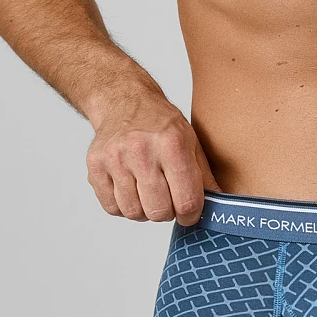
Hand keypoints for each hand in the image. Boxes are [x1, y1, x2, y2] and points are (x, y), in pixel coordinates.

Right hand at [86, 94, 220, 224]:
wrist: (124, 101)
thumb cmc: (161, 125)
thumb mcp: (191, 143)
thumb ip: (205, 178)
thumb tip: (221, 208)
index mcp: (172, 144)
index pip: (186, 201)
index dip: (191, 215)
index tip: (189, 213)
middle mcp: (141, 150)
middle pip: (159, 211)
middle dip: (167, 212)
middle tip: (167, 199)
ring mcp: (115, 158)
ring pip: (134, 213)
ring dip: (143, 210)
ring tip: (147, 191)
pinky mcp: (95, 165)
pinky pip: (112, 207)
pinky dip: (123, 206)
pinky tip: (130, 189)